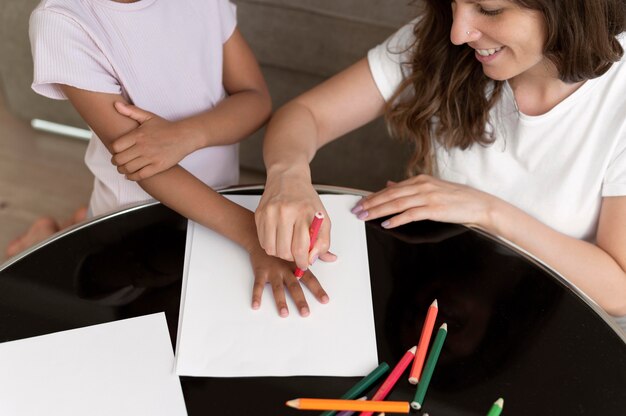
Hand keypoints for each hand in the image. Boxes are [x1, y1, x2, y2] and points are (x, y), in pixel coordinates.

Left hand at [111, 102, 198, 180]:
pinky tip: (131, 175)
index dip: (114, 150)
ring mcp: (150, 158)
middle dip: (116, 162)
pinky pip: (140, 175)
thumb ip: (131, 111)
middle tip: (118, 162)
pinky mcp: (158, 167)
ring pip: (128, 168)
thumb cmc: (165, 127)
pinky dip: (132, 177)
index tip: (116, 151)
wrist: (184, 137)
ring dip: (122, 170)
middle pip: (119, 159)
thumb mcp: (148, 116)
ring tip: (123, 169)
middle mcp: (142, 147)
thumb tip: (115, 104)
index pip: (116, 146)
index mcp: (138, 135)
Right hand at [248, 246, 328, 316]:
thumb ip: (318, 255)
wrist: (261, 238)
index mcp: (297, 265)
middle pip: (294, 286)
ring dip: (281, 301)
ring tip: (284, 313)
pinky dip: (256, 295)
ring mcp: (273, 271)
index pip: (310, 279)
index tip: (324, 300)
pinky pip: (258, 285)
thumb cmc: (283, 245)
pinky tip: (256, 305)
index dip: (317, 290)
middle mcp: (286, 268)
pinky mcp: (260, 271)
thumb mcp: (299, 248)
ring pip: (278, 288)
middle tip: (305, 313)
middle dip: (300, 300)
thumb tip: (334, 257)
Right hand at [255, 168, 336, 270]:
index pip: (300, 248)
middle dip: (292, 258)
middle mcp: (285, 212)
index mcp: (304, 213)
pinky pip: (263, 241)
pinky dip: (271, 245)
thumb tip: (314, 259)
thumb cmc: (306, 199)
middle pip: (284, 251)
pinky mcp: (259, 214)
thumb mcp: (322, 218)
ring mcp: (270, 213)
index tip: (304, 263)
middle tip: (296, 253)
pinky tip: (278, 237)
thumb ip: (323, 241)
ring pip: (271, 249)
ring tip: (287, 245)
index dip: (303, 261)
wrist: (287, 178)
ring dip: (280, 253)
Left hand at [352, 174, 498, 229]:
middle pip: (390, 195)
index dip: (374, 196)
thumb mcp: (431, 187)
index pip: (391, 189)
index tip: (361, 202)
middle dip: (371, 203)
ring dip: (379, 211)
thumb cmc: (457, 198)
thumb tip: (389, 184)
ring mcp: (428, 196)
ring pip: (397, 203)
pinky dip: (397, 219)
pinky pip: (411, 214)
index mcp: (420, 180)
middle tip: (357, 210)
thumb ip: (409, 187)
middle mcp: (422, 186)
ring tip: (366, 216)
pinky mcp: (434, 209)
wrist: (479, 204)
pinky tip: (386, 224)